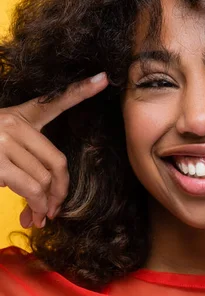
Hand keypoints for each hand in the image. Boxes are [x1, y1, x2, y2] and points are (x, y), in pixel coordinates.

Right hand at [0, 72, 107, 229]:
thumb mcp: (3, 147)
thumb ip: (26, 162)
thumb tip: (43, 201)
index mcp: (18, 116)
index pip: (54, 102)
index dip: (80, 91)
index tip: (103, 79)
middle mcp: (13, 123)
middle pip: (57, 160)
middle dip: (61, 190)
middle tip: (57, 208)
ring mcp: (3, 139)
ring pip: (44, 178)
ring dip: (46, 204)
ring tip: (40, 216)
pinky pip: (31, 187)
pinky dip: (37, 205)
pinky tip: (33, 214)